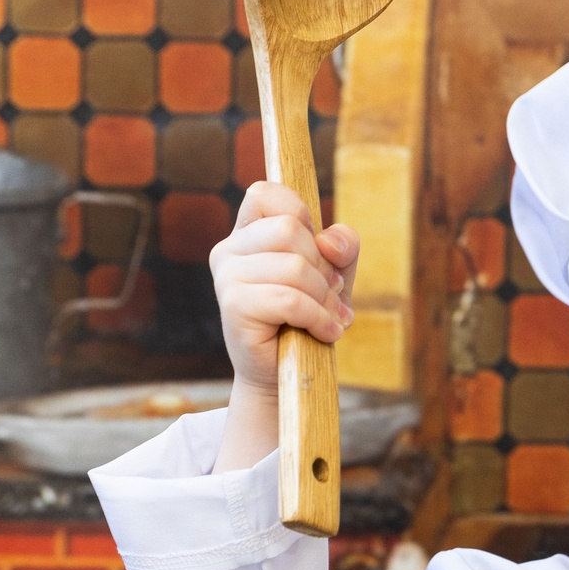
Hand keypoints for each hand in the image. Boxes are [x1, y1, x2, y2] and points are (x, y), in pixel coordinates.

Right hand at [208, 182, 357, 472]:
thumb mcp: (333, 274)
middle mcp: (228, 251)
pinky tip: (326, 332)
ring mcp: (226, 279)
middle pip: (289, 230)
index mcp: (246, 234)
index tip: (316, 252)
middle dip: (322, 267)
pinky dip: (318, 318)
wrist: (287, 376)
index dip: (300, 214)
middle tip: (330, 295)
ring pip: (294, 267)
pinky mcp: (234, 308)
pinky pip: (290, 300)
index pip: (265, 193)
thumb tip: (331, 240)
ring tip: (330, 319)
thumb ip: (342, 247)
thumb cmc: (308, 319)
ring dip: (324, 298)